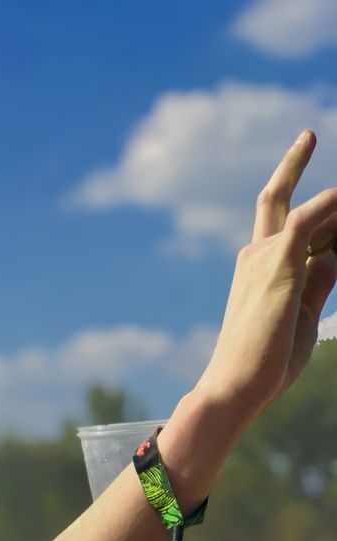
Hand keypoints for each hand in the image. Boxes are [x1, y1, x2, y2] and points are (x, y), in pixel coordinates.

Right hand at [194, 131, 336, 421]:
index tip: (307, 167)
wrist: (235, 387)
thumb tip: (335, 254)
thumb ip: (319, 282)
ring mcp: (263, 259)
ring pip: (312, 212)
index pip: (280, 222)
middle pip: (275, 198)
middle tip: (308, 133)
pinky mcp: (279, 267)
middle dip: (292, 163)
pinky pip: (309, 219)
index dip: (303, 201)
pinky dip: (332, 206)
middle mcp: (255, 256)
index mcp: (256, 270)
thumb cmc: (264, 365)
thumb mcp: (300, 317)